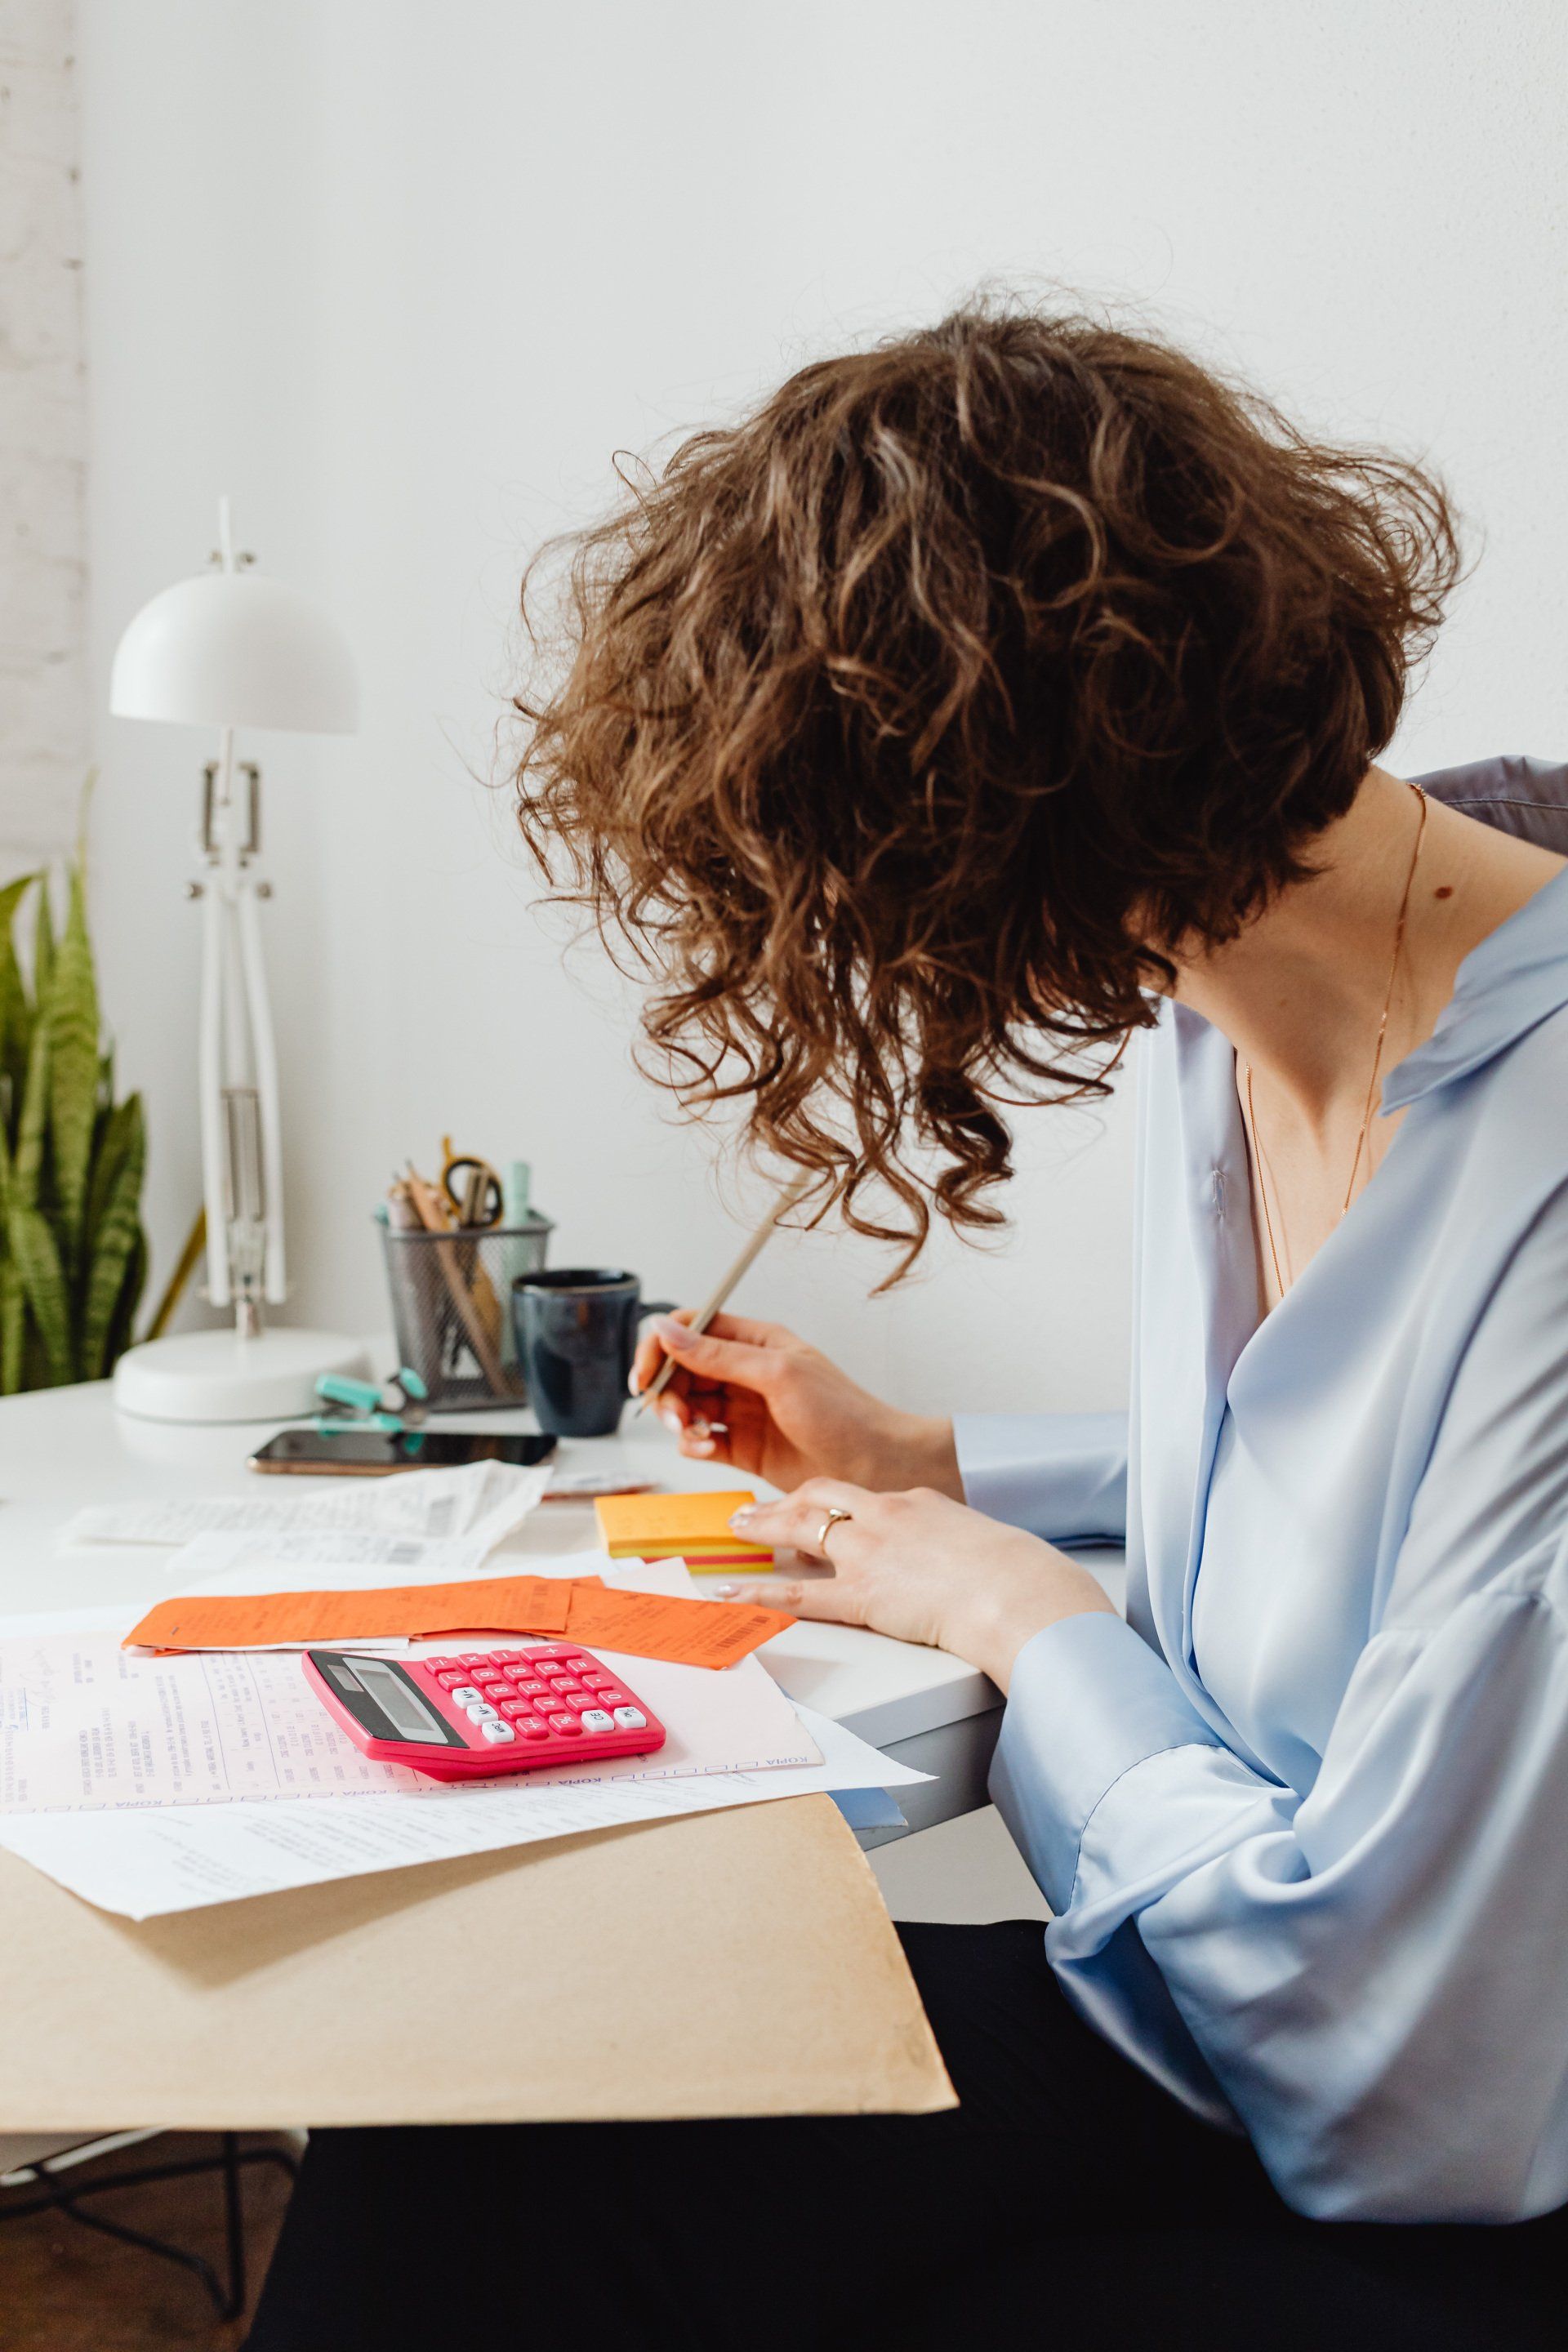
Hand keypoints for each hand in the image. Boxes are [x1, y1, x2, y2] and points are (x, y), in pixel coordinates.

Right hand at [630, 1311, 960, 1496]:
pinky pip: (698, 1440)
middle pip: (680, 1370)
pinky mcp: (741, 1447)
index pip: (691, 1329)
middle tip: (672, 1414)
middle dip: (666, 1391)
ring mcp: (741, 1410)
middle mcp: (744, 1373)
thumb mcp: (777, 1374)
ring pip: (685, 1405)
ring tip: (692, 1434)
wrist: (874, 1466)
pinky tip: (706, 1449)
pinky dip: (692, 1444)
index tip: (645, 1375)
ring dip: (677, 1419)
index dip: (660, 1347)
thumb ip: (718, 1355)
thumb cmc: (841, 1413)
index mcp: (755, 1342)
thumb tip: (666, 1329)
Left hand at [721, 1479, 1114, 1690]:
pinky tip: (734, 1594)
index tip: (813, 1503)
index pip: (862, 1495)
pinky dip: (759, 1594)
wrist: (1019, 1591)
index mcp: (917, 1503)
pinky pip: (798, 1594)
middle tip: (755, 1507)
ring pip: (801, 1530)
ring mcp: (869, 1553)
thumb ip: (957, 1544)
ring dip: (763, 1527)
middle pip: (820, 1496)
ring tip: (737, 1529)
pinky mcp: (862, 1595)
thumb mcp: (984, 1544)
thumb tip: (959, 1560)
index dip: (830, 1500)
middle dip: (783, 1501)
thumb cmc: (1016, 1576)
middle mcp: (885, 1517)